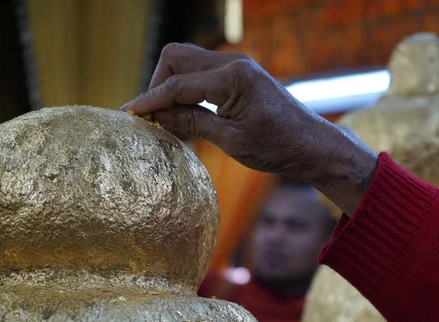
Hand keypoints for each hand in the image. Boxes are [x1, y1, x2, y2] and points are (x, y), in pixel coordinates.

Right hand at [121, 43, 376, 215]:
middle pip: (176, 57)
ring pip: (187, 61)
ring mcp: (237, 65)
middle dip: (157, 84)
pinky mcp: (239, 74)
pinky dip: (186, 87)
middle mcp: (234, 63)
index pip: (177, 83)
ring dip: (171, 84)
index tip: (128, 114)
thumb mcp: (230, 140)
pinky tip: (184, 111)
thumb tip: (156, 114)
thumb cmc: (276, 147)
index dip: (149, 99)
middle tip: (152, 116)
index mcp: (232, 78)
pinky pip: (202, 72)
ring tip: (165, 116)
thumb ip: (191, 122)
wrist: (310, 145)